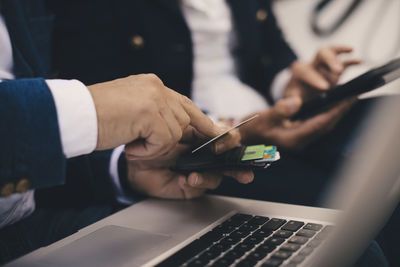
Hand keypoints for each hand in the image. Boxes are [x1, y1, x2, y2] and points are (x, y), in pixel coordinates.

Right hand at [88, 74, 216, 158]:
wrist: (73, 115)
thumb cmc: (96, 116)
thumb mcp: (130, 109)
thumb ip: (153, 111)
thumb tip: (175, 124)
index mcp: (152, 85)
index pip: (185, 103)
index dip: (202, 120)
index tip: (217, 133)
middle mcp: (157, 87)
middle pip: (184, 120)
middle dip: (173, 139)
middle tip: (147, 145)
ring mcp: (154, 98)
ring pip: (175, 133)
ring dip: (155, 146)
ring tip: (130, 141)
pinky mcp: (150, 113)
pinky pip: (164, 141)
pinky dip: (149, 151)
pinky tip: (130, 145)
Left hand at [125, 126, 253, 198]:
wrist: (134, 151)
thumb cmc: (155, 135)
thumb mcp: (177, 124)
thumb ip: (199, 125)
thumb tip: (221, 129)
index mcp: (204, 139)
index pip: (227, 141)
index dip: (233, 143)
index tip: (231, 141)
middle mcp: (204, 156)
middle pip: (229, 163)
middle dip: (240, 169)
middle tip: (244, 173)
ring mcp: (197, 172)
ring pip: (216, 177)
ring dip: (210, 176)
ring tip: (195, 175)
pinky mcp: (187, 186)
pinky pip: (198, 188)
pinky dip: (195, 183)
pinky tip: (188, 178)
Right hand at [239, 97, 355, 150]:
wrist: (243, 140)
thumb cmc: (251, 130)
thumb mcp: (263, 119)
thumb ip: (279, 110)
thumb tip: (296, 101)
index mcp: (293, 139)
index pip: (320, 124)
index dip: (336, 110)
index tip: (349, 98)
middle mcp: (300, 141)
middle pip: (326, 125)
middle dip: (341, 110)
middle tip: (354, 94)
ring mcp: (299, 138)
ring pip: (323, 125)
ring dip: (336, 112)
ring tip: (347, 97)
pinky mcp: (298, 134)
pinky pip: (317, 123)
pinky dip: (326, 113)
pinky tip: (331, 104)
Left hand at [285, 46, 360, 99]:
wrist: (297, 94)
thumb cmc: (293, 97)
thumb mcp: (288, 101)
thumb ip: (287, 103)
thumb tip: (296, 103)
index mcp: (299, 72)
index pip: (306, 71)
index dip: (314, 78)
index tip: (324, 88)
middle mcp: (312, 65)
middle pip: (321, 54)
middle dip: (330, 60)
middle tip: (338, 70)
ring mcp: (324, 66)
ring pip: (333, 53)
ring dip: (343, 57)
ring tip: (353, 60)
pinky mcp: (334, 69)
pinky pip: (344, 61)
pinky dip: (352, 61)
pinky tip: (359, 62)